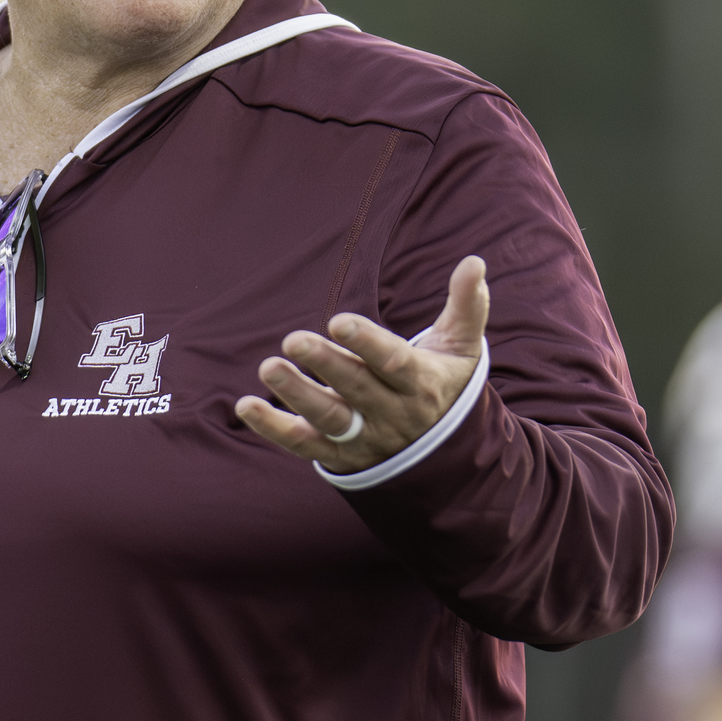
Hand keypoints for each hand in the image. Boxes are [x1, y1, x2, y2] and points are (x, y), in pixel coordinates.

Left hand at [235, 256, 488, 472]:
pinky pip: (304, 445)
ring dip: (296, 395)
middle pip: (356, 390)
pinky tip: (246, 405)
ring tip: (270, 367)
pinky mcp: (340, 456)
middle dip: (325, 364)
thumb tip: (475, 262)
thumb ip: (467, 306)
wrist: (448, 458)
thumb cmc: (446, 385)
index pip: (394, 363)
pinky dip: (273, 429)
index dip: (367, 343)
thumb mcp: (462, 349)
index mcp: (421, 384)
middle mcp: (393, 414)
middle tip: (293, 340)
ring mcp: (365, 438)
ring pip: (329, 419)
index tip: (338, 321)